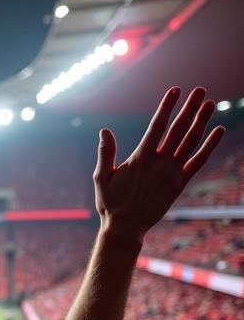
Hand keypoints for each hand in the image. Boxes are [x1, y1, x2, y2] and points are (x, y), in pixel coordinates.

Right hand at [93, 86, 223, 245]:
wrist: (126, 228)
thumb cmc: (110, 203)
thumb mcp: (101, 178)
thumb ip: (105, 154)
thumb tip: (104, 131)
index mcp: (140, 159)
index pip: (157, 126)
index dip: (167, 107)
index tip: (176, 90)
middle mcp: (160, 163)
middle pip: (179, 129)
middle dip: (190, 108)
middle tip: (200, 90)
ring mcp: (172, 173)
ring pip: (191, 142)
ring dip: (202, 121)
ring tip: (210, 103)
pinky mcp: (179, 183)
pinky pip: (199, 161)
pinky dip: (210, 145)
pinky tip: (218, 130)